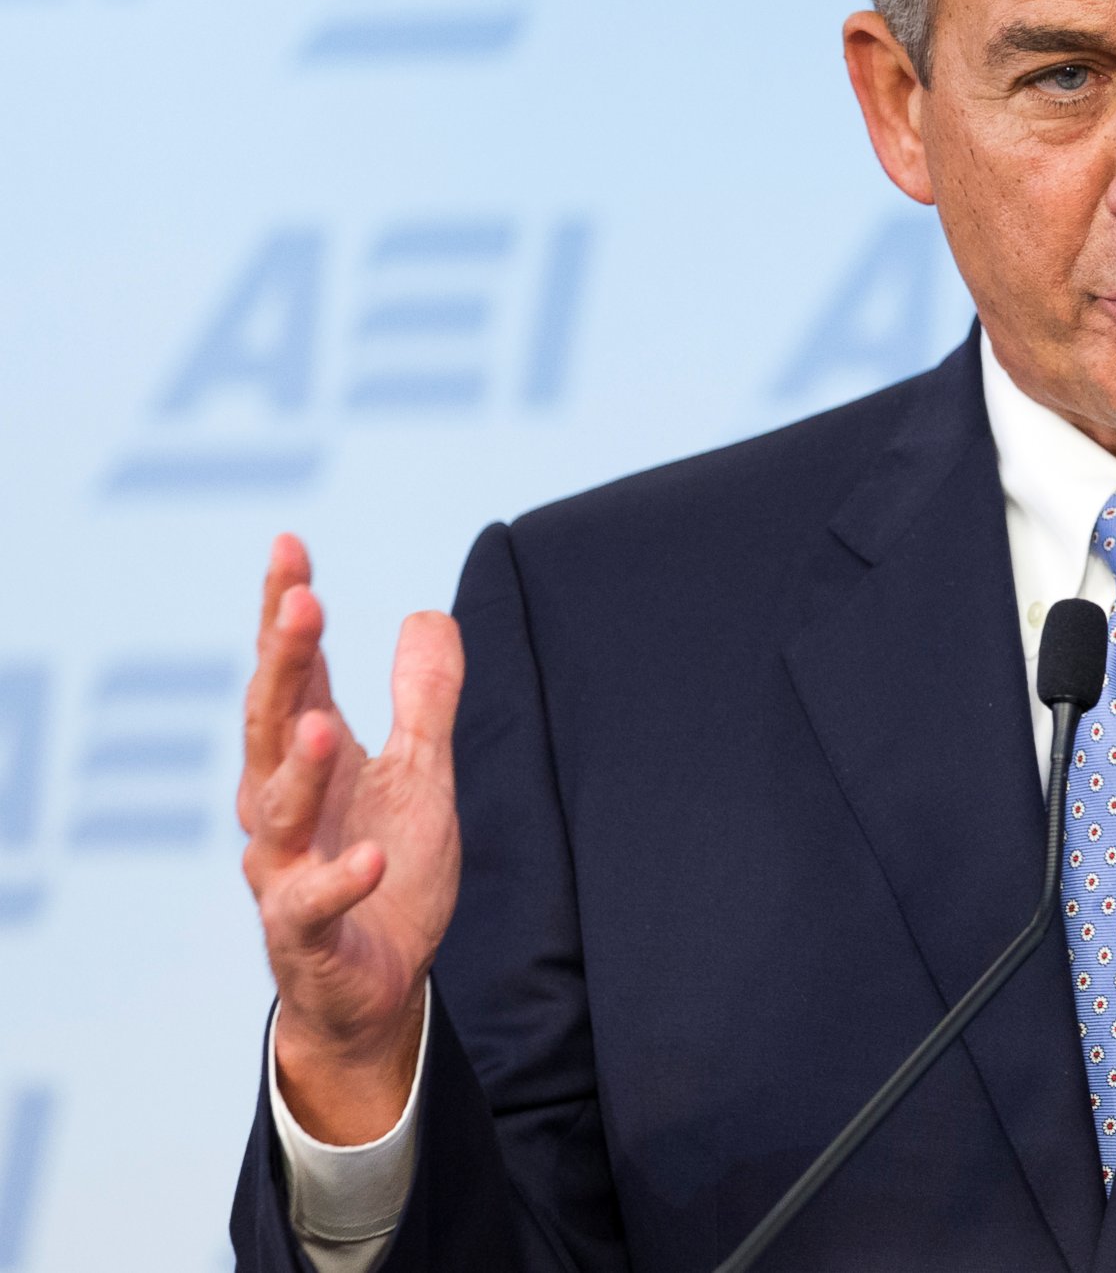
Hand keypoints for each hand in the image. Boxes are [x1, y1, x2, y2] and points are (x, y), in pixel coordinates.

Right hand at [237, 534, 462, 1145]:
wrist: (372, 985)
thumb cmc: (389, 871)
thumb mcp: (423, 774)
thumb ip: (426, 700)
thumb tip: (426, 616)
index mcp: (310, 760)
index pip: (293, 674)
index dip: (285, 611)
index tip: (289, 545)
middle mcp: (283, 807)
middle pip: (273, 724)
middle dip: (283, 664)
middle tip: (300, 603)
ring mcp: (286, 869)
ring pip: (278, 812)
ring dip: (301, 769)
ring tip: (325, 724)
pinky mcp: (308, 933)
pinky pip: (315, 903)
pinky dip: (342, 880)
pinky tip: (374, 856)